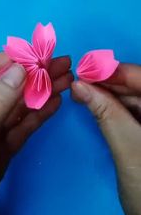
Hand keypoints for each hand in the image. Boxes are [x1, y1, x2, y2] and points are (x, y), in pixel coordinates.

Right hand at [72, 63, 140, 214]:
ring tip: (82, 92)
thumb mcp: (126, 146)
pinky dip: (113, 107)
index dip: (115, 71)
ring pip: (134, 96)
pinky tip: (96, 104)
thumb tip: (80, 85)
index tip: (87, 68)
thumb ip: (105, 111)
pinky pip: (132, 110)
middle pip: (137, 85)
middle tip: (80, 80)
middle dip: (109, 82)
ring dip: (109, 94)